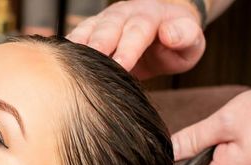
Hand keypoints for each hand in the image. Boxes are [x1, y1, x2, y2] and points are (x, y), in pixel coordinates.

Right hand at [66, 0, 205, 78]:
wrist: (165, 29)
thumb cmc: (179, 41)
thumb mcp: (192, 42)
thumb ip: (185, 37)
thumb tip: (170, 34)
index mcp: (150, 15)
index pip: (137, 30)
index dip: (128, 47)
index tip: (120, 64)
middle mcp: (124, 13)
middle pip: (107, 28)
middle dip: (97, 45)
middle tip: (86, 66)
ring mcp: (105, 20)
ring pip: (87, 30)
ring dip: (77, 47)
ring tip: (65, 65)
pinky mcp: (92, 30)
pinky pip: (77, 37)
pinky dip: (67, 50)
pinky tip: (57, 64)